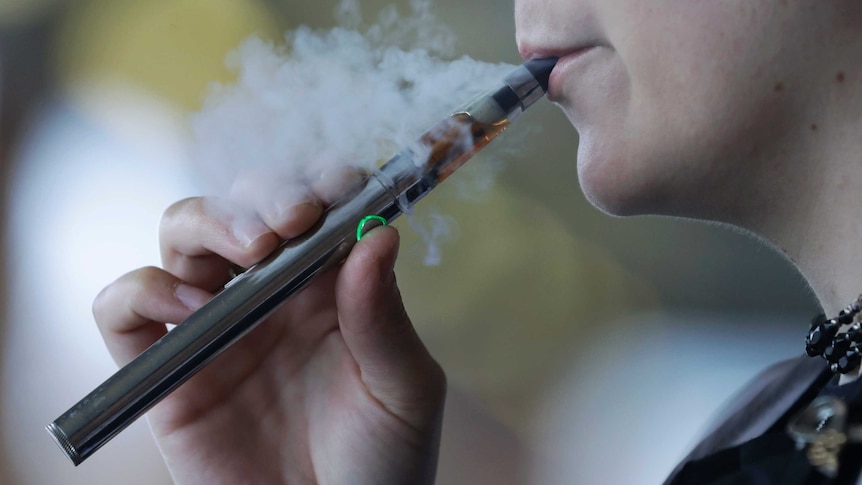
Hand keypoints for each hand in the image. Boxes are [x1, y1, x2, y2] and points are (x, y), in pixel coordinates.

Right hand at [92, 177, 445, 484]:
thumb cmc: (382, 463)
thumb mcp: (403, 389)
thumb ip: (385, 316)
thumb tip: (377, 234)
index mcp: (330, 286)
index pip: (316, 204)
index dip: (320, 181)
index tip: (336, 190)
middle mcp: (270, 294)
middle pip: (242, 204)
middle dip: (262, 193)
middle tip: (291, 221)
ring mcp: (216, 327)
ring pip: (181, 235)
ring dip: (204, 223)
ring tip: (247, 255)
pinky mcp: (168, 371)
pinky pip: (123, 311)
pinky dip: (139, 291)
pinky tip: (188, 309)